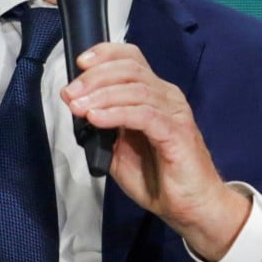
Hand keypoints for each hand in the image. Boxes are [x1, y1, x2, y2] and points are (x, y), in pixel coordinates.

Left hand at [61, 42, 250, 261]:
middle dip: (94, 77)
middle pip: (130, 69)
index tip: (79, 63)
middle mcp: (166, 96)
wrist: (191, 208)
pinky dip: (116, 113)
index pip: (132, 58)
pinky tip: (97, 119)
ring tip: (78, 108)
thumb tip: (79, 108)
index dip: (105, 54)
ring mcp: (174, 112)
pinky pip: (143, 114)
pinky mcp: (176, 132)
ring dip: (101, 96)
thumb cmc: (158, 178)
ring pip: (135, 89)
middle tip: (70, 93)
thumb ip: (104, 126)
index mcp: (154, 94)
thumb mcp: (120, 149)